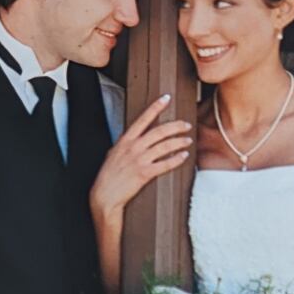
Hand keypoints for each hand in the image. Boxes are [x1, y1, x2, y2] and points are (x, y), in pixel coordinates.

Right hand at [90, 94, 192, 220]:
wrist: (105, 194)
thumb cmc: (108, 175)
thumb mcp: (113, 153)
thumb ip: (126, 145)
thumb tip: (134, 139)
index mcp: (125, 140)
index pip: (143, 119)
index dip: (156, 107)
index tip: (166, 98)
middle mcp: (133, 147)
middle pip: (159, 131)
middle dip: (176, 126)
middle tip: (186, 125)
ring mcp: (139, 160)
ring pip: (165, 146)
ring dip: (179, 142)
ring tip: (188, 140)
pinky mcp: (145, 173)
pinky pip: (165, 164)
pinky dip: (177, 159)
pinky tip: (183, 156)